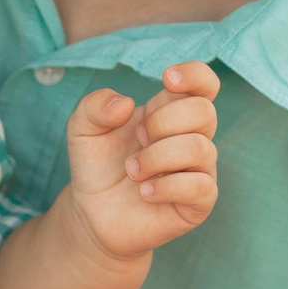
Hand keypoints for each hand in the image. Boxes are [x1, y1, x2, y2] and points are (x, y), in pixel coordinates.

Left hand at [63, 63, 221, 261]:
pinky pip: (201, 186)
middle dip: (162, 122)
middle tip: (137, 139)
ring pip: (199, 148)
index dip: (195, 74)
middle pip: (203, 111)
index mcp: (170, 111)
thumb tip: (125, 104)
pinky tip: (145, 192)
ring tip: (132, 171)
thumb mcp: (82, 128)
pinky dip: (167, 187)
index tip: (167, 78)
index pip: (205, 84)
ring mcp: (199, 170)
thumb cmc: (97, 165)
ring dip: (157, 157)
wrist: (93, 213)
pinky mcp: (199, 203)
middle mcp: (192, 137)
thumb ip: (95, 106)